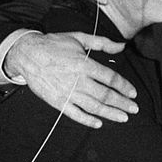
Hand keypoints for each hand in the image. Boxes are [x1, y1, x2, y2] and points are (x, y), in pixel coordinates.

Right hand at [4, 31, 137, 127]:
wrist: (27, 54)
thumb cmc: (53, 44)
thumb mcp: (78, 38)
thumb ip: (102, 43)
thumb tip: (122, 46)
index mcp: (85, 64)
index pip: (111, 78)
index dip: (125, 86)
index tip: (133, 93)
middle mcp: (78, 80)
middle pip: (106, 95)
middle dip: (122, 103)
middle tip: (134, 109)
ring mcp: (68, 92)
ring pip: (94, 107)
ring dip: (110, 113)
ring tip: (123, 117)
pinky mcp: (58, 101)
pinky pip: (75, 114)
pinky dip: (88, 120)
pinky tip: (98, 123)